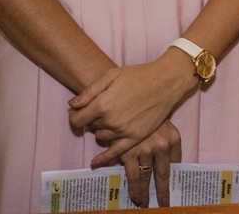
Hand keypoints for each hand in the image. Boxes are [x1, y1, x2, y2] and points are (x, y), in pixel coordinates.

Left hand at [68, 51, 195, 166]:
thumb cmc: (139, 75)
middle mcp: (110, 121)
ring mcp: (123, 131)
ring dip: (102, 129)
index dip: (75, 115)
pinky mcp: (135, 137)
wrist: (166, 82)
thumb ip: (90, 91)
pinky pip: (115, 152)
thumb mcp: (112, 76)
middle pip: (91, 127)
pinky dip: (104, 157)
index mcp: (102, 104)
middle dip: (92, 119)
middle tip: (102, 109)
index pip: (77, 119)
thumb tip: (72, 105)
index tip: (77, 112)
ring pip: (102, 137)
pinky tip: (95, 162)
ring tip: (112, 118)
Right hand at [101, 121, 181, 208]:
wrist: (135, 98)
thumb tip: (171, 165)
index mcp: (172, 140)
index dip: (172, 180)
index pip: (174, 165)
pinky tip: (129, 194)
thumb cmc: (152, 113)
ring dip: (141, 191)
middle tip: (161, 204)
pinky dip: (128, 184)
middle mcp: (160, 147)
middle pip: (160, 175)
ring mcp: (143, 150)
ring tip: (141, 202)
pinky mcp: (127, 151)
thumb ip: (170, 145)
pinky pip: (128, 172)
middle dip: (160, 191)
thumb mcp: (167, 126)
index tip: (171, 192)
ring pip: (143, 177)